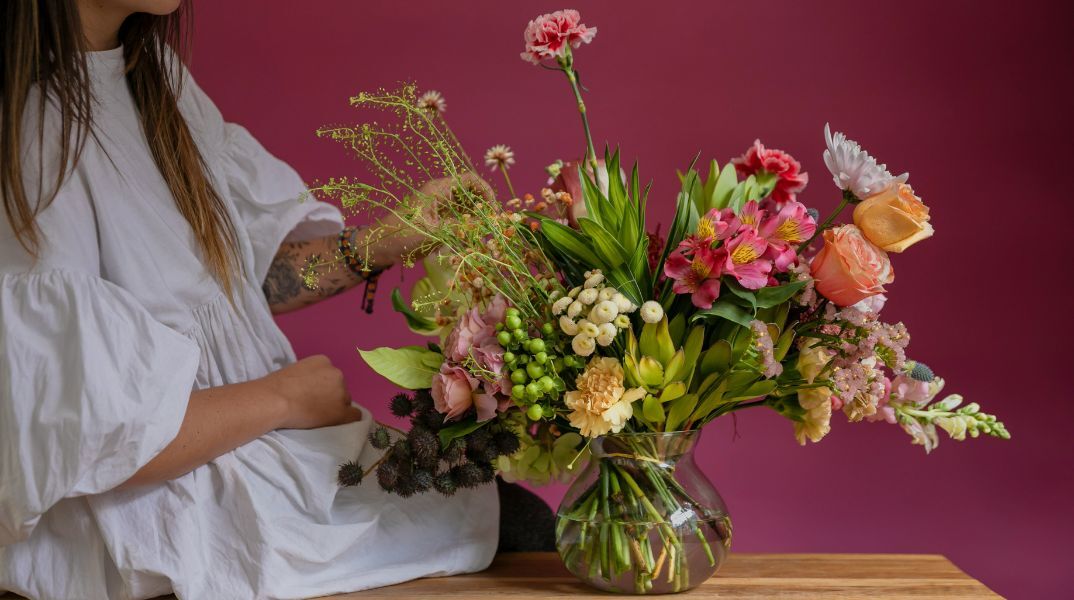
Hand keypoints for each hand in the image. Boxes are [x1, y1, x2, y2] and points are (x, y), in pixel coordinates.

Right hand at [266, 355, 362, 428]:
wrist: (274, 400)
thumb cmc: (275, 386)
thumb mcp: (295, 371)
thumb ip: (309, 376)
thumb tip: (311, 387)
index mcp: (324, 361)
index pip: (330, 376)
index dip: (323, 388)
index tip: (312, 394)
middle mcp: (336, 373)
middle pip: (339, 388)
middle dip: (330, 397)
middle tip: (314, 406)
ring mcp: (341, 392)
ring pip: (345, 402)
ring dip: (335, 408)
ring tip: (317, 416)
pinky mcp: (342, 411)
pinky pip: (354, 416)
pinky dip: (347, 419)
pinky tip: (337, 423)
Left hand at [370, 173, 494, 261]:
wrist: (379, 247)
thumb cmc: (400, 236)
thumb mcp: (431, 234)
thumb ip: (458, 228)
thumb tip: (483, 225)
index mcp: (437, 190)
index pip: (470, 180)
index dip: (486, 191)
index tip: (493, 209)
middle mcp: (441, 194)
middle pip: (471, 193)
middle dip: (484, 207)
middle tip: (491, 225)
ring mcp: (440, 206)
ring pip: (467, 206)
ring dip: (477, 218)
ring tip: (482, 234)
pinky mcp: (438, 219)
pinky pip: (459, 218)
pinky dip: (467, 227)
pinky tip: (470, 239)